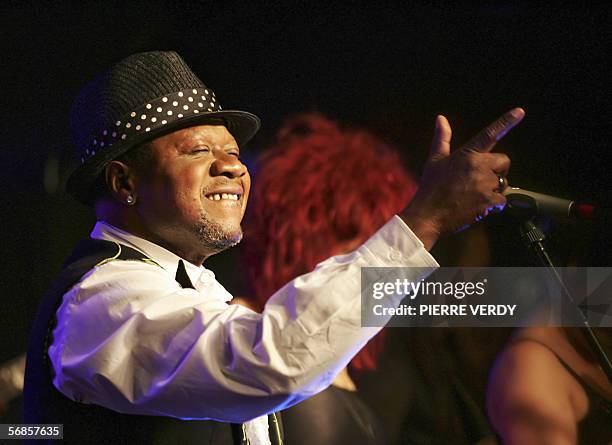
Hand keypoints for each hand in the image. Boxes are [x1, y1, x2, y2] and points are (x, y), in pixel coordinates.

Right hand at [401, 108, 524, 249]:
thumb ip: (442, 138)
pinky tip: (476, 206)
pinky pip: (501, 201)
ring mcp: (484, 184)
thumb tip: (441, 118)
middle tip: (481, 179)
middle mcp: (478, 166)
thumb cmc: (430, 187)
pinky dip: (492, 205)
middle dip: (497, 169)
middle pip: (504, 161)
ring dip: (493, 188)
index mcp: (467, 154)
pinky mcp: (488, 201)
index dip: (506, 121)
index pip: (490, 134)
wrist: (428, 214)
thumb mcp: (435, 160)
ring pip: (502, 182)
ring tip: (473, 195)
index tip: (520, 111)